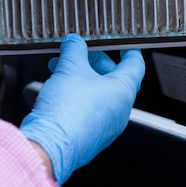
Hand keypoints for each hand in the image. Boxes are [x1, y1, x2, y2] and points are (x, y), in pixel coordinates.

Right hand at [19, 33, 145, 183]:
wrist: (50, 144)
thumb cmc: (67, 110)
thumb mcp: (70, 68)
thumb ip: (74, 49)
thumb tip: (74, 41)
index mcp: (123, 92)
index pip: (135, 65)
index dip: (129, 50)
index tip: (124, 44)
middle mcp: (119, 111)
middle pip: (113, 78)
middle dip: (92, 62)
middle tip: (77, 53)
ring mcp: (106, 126)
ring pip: (97, 93)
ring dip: (80, 77)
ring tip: (60, 69)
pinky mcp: (90, 135)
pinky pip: (88, 109)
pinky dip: (77, 95)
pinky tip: (59, 88)